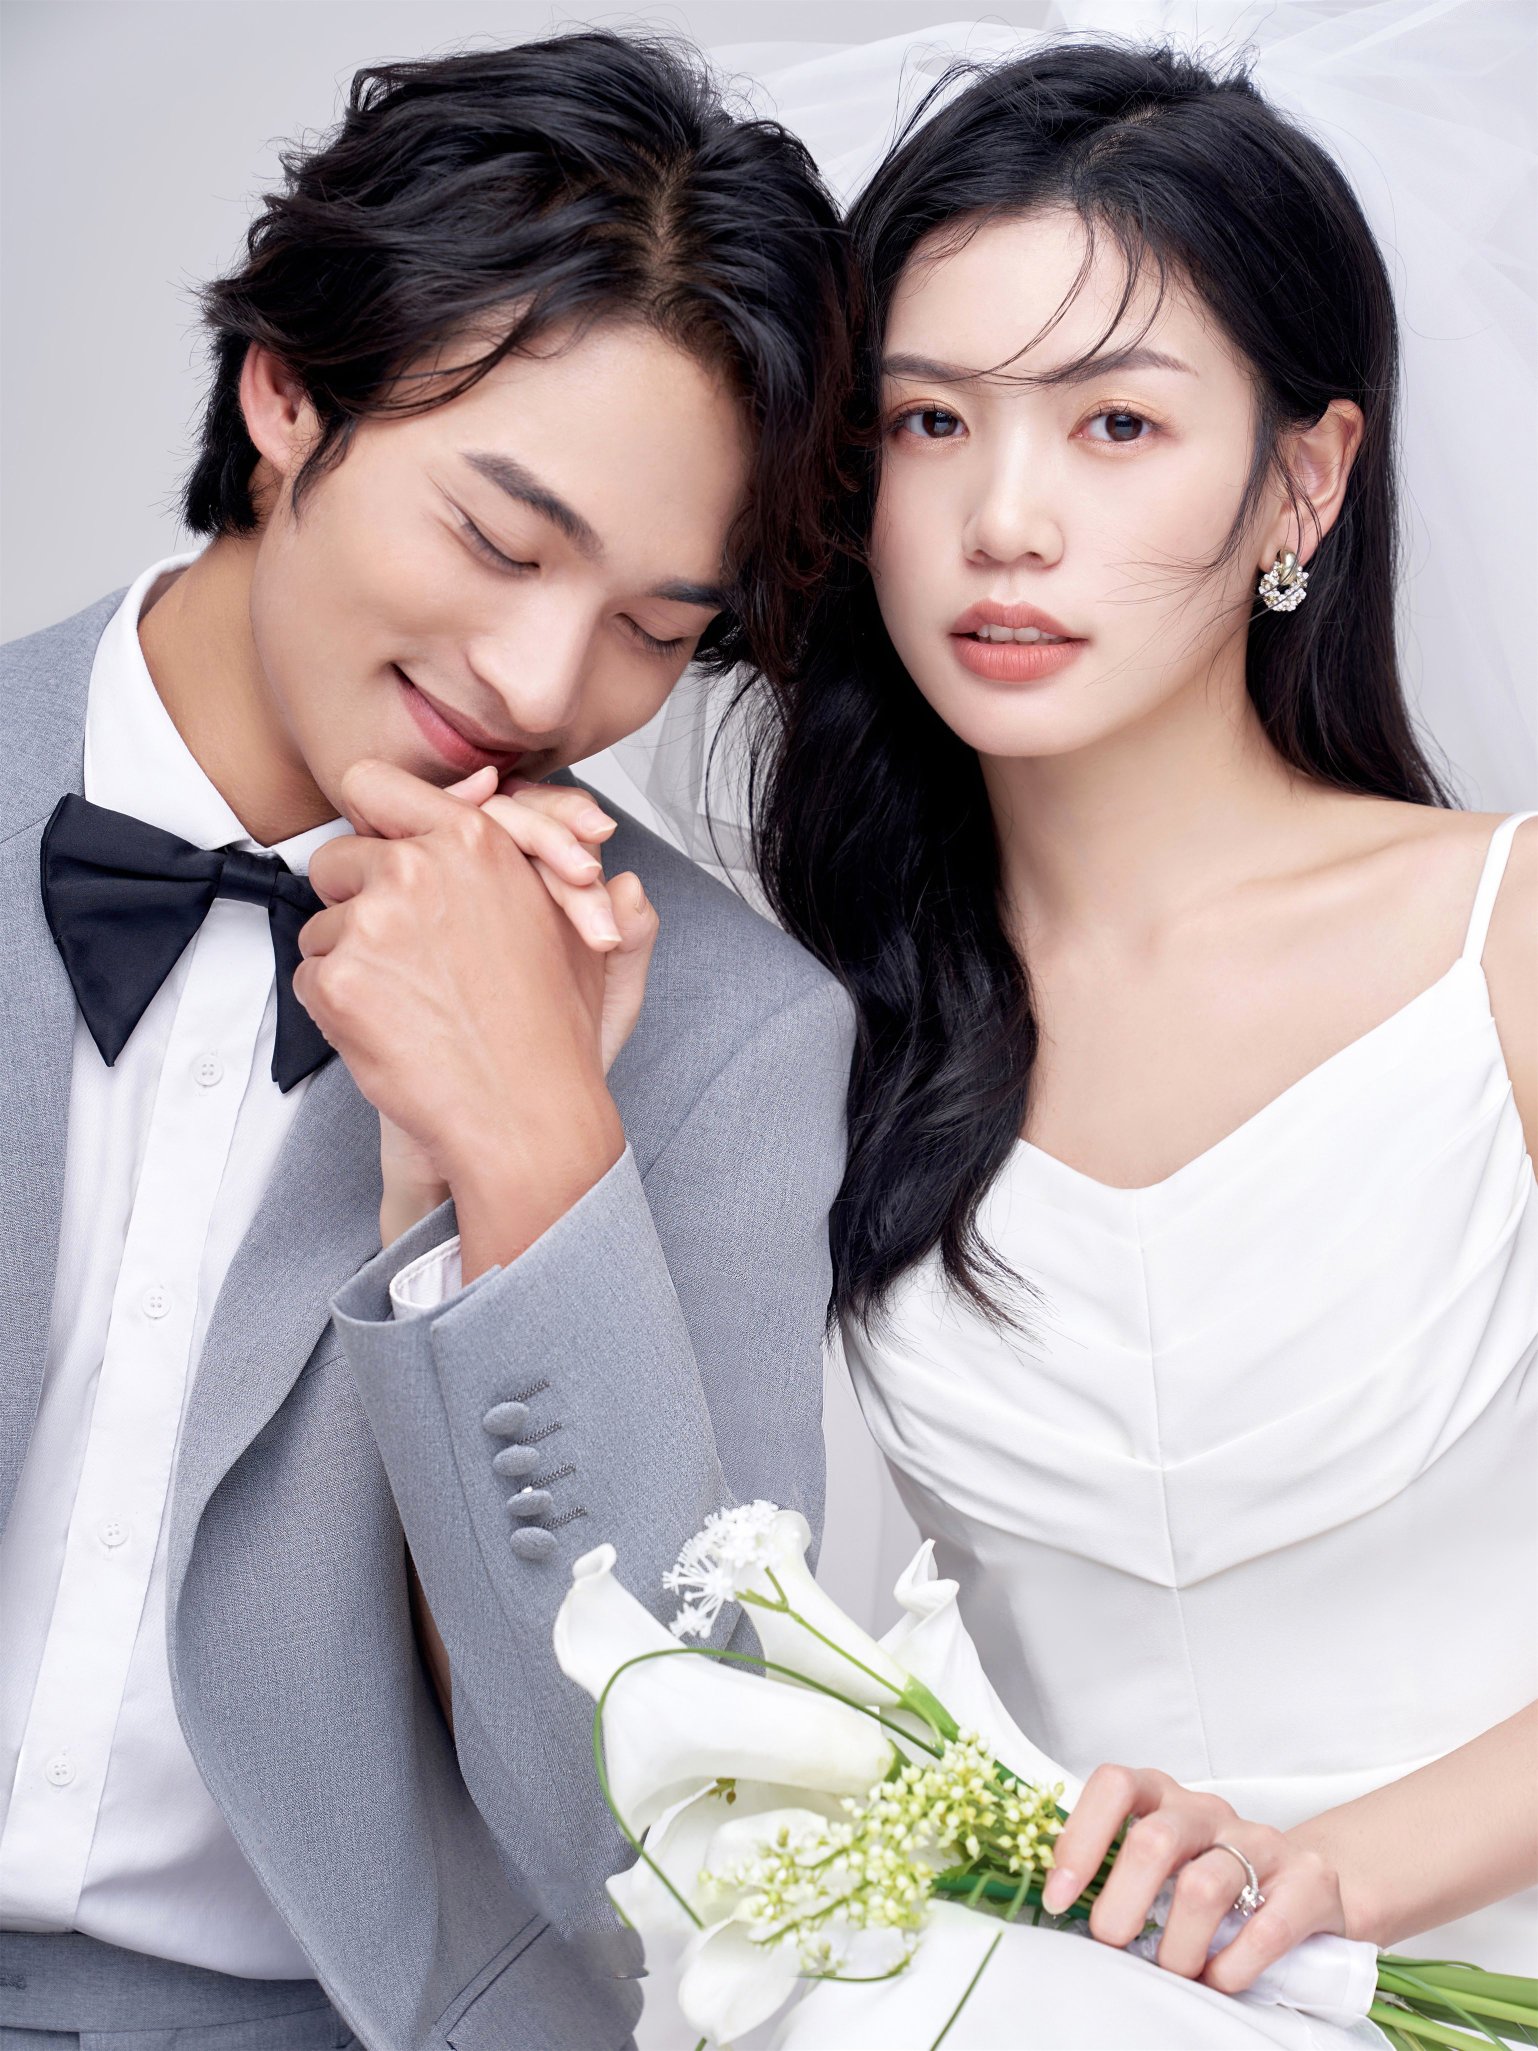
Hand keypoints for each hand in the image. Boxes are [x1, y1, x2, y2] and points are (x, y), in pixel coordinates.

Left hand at [368, 766, 658, 1244]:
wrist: (527, 1112)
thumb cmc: (548, 1027)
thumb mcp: (563, 917)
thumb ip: (530, 844)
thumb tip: (488, 787)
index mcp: (473, 841)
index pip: (373, 786)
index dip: (367, 822)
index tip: (374, 854)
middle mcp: (420, 868)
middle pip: (336, 860)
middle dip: (355, 903)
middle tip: (402, 956)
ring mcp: (375, 922)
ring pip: (321, 926)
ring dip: (349, 964)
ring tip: (412, 1005)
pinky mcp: (341, 978)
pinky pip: (308, 975)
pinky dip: (335, 1007)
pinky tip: (390, 1030)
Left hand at [1041, 1764, 1345, 1992]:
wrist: (1308, 1881)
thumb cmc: (1211, 1871)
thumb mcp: (1161, 1856)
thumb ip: (1114, 1865)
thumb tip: (1057, 1902)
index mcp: (1163, 1796)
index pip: (1114, 1786)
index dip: (1080, 1839)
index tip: (1059, 1898)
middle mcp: (1208, 1811)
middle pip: (1154, 1840)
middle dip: (1122, 1904)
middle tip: (1113, 1943)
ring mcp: (1259, 1842)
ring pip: (1203, 1888)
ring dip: (1177, 1947)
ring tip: (1174, 1970)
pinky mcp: (1306, 1883)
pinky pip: (1265, 1929)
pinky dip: (1231, 1967)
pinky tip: (1219, 1978)